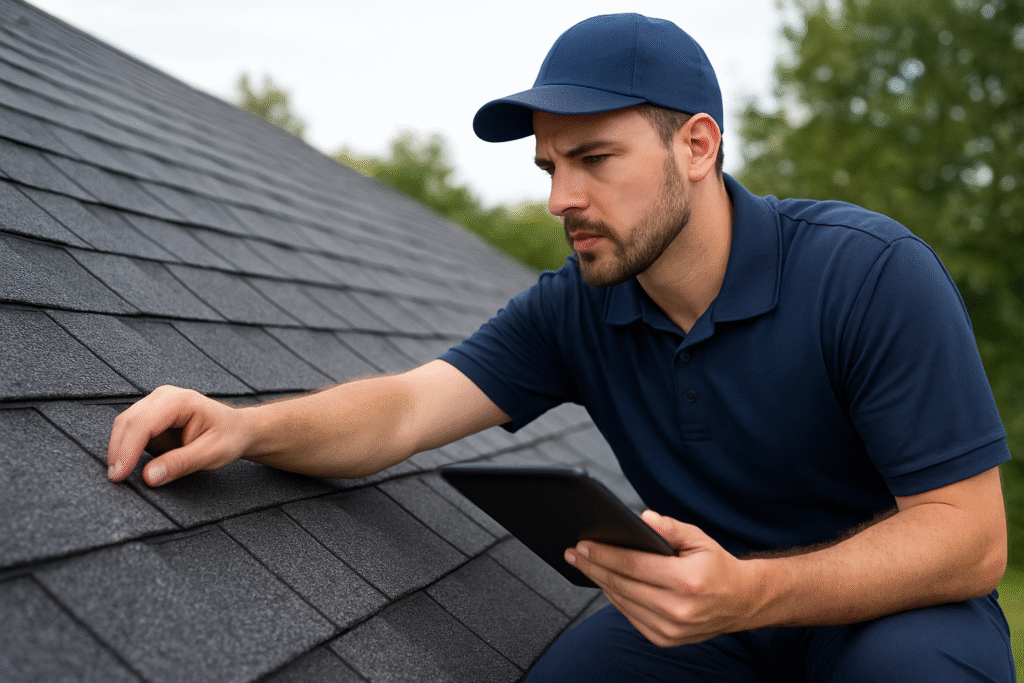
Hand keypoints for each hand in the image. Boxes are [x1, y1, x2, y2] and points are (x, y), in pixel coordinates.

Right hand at [107, 385, 254, 486]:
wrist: (239, 429)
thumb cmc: (230, 437)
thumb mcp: (211, 454)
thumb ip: (180, 464)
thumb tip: (149, 476)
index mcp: (180, 402)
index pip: (143, 424)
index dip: (127, 450)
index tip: (119, 474)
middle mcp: (165, 396)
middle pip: (128, 421)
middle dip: (118, 451)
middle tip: (115, 478)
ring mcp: (156, 403)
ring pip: (126, 424)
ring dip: (119, 448)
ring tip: (120, 474)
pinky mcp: (153, 414)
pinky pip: (132, 429)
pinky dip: (126, 446)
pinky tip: (128, 463)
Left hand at [565, 511, 763, 646]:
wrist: (741, 602)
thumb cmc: (716, 566)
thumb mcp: (699, 539)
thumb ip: (670, 527)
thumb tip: (643, 518)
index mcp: (687, 581)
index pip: (633, 566)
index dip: (604, 554)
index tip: (582, 544)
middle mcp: (679, 609)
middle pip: (622, 585)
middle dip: (593, 566)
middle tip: (573, 552)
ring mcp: (671, 629)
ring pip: (622, 603)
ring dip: (600, 583)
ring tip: (584, 564)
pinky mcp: (665, 640)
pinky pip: (630, 616)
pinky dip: (615, 599)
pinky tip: (605, 583)